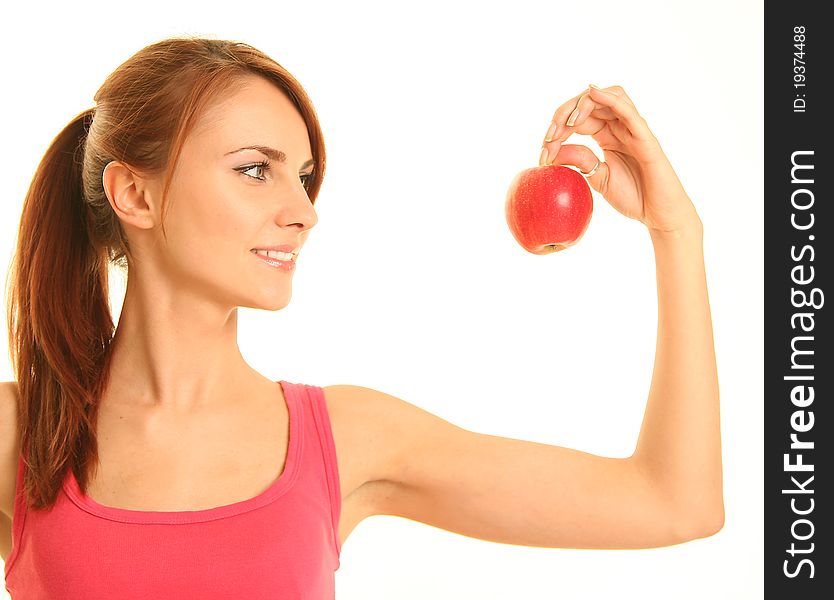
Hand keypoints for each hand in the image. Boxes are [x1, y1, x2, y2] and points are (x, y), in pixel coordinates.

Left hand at [540, 85, 701, 235]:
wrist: (659, 214)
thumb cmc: (634, 196)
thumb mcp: (597, 178)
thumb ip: (579, 161)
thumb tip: (553, 150)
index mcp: (607, 135)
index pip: (578, 118)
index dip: (557, 129)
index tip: (542, 153)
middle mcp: (620, 127)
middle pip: (589, 103)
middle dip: (563, 116)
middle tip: (548, 139)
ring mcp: (633, 129)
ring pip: (608, 98)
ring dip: (582, 104)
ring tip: (566, 124)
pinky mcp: (644, 136)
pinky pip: (627, 109)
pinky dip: (609, 98)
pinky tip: (593, 92)